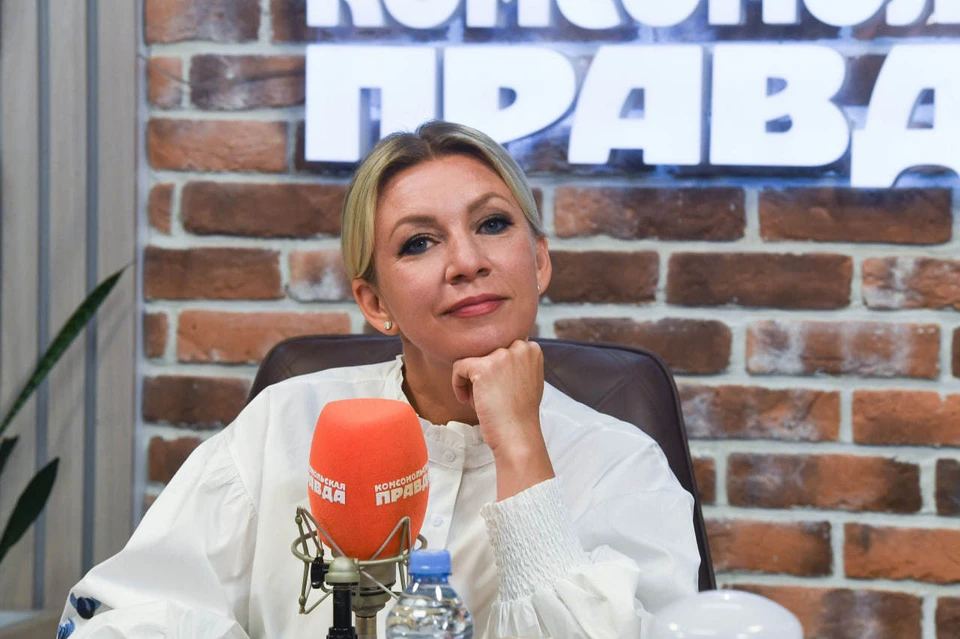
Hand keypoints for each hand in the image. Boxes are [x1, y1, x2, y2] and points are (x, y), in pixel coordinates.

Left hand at [451, 340, 554, 498]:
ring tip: (480, 398)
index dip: (495, 367)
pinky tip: (467, 400)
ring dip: (472, 379)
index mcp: (531, 349)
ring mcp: (501, 356)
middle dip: (484, 372)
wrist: (517, 434)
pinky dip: (458, 384)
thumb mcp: (529, 379)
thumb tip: (497, 355)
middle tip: (489, 395)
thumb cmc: (520, 413)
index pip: (502, 346)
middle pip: (486, 352)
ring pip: (472, 359)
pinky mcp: (482, 367)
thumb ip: (517, 362)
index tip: (496, 387)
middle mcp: (519, 347)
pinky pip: (459, 368)